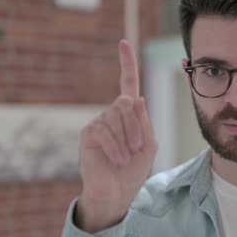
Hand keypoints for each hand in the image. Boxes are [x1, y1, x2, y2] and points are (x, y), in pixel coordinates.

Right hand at [76, 39, 156, 232]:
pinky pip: (105, 131)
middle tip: (138, 148)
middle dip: (136, 127)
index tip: (123, 42)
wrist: (117, 193)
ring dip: (127, 139)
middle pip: (126, 103)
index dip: (126, 63)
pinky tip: (117, 160)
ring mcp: (98, 123)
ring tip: (126, 158)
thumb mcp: (149, 146)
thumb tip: (137, 97)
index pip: (127, 83)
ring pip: (117, 117)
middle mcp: (112, 114)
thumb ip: (145, 123)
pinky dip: (116, 147)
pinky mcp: (88, 134)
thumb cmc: (134, 171)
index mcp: (129, 115)